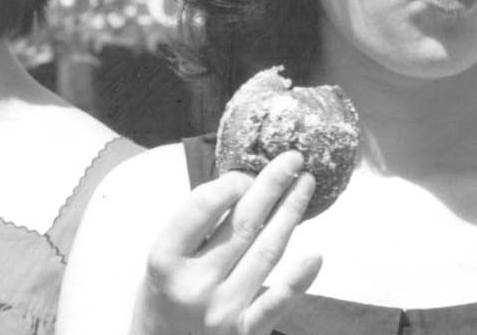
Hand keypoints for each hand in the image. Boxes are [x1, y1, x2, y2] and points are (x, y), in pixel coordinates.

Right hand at [134, 151, 323, 334]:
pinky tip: (315, 255)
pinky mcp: (244, 333)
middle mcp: (195, 284)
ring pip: (266, 252)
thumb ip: (195, 231)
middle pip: (243, 223)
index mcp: (165, 260)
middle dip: (271, 185)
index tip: (246, 172)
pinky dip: (298, 278)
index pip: (202, 206)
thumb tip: (244, 187)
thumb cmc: (161, 302)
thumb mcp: (161, 262)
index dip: (230, 182)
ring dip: (290, 214)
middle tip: (292, 159)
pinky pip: (277, 302)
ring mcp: (223, 309)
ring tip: (305, 186)